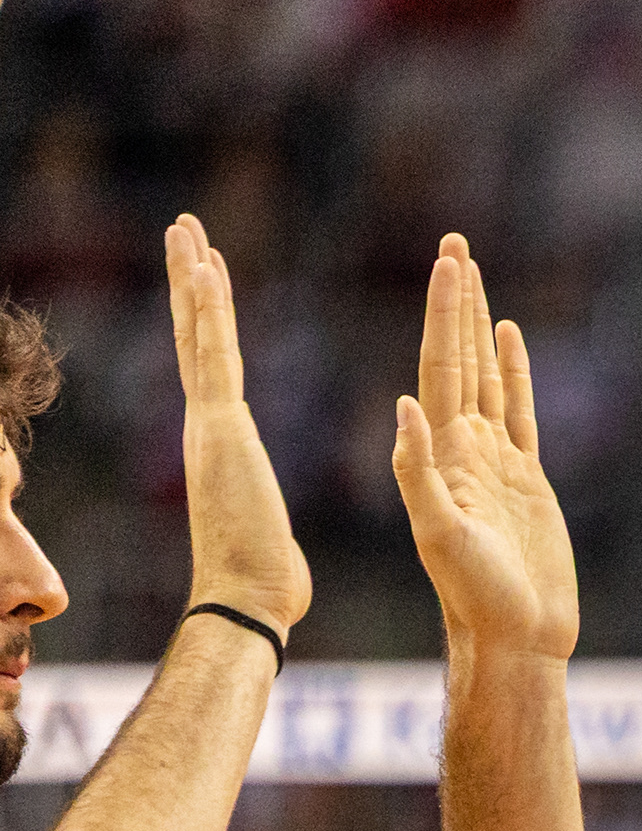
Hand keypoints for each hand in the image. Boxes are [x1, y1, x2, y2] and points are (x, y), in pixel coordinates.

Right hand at [167, 216, 311, 633]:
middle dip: (191, 283)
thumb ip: (260, 517)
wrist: (248, 601)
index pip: (217, 366)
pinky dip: (207, 311)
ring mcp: (210, 424)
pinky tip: (204, 268)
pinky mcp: (221, 428)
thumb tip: (265, 534)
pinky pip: (213, 356)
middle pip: (198, 338)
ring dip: (193, 280)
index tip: (209, 276)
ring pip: (199, 335)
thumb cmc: (265, 583)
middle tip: (184, 231)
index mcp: (224, 443)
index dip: (210, 321)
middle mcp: (209, 425)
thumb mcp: (268, 531)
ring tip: (186, 229)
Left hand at [392, 235, 578, 661]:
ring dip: (480, 325)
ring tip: (474, 274)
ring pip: (487, 375)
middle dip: (456, 300)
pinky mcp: (527, 480)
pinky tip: (510, 339)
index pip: (441, 366)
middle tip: (454, 243)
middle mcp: (464, 447)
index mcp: (442, 453)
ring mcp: (496, 461)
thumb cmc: (474, 598)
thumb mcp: (440, 536)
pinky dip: (515, 371)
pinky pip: (520, 411)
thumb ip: (419, 474)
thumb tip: (404, 406)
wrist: (514, 638)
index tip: (447, 264)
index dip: (444, 314)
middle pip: (459, 356)